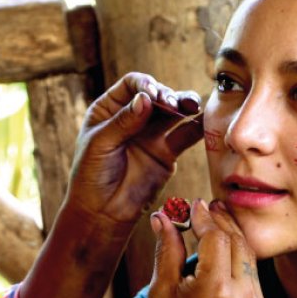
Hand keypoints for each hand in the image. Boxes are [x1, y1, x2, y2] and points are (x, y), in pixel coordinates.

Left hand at [64, 73, 202, 226]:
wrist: (102, 212)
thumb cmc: (91, 176)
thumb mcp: (99, 144)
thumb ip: (123, 121)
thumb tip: (146, 98)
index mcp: (110, 108)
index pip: (132, 85)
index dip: (145, 85)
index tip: (152, 94)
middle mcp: (134, 116)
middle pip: (157, 95)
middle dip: (167, 95)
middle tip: (172, 104)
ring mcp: (152, 134)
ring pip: (174, 112)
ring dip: (185, 105)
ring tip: (193, 105)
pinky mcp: (167, 152)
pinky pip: (185, 135)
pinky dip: (197, 126)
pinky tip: (205, 120)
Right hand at [144, 200, 267, 297]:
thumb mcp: (161, 290)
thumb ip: (168, 249)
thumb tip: (163, 215)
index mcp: (215, 290)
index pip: (216, 238)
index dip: (204, 217)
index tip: (194, 204)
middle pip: (236, 242)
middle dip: (221, 221)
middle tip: (208, 206)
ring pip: (248, 257)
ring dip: (233, 237)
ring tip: (216, 221)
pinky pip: (252, 275)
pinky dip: (239, 259)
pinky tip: (226, 249)